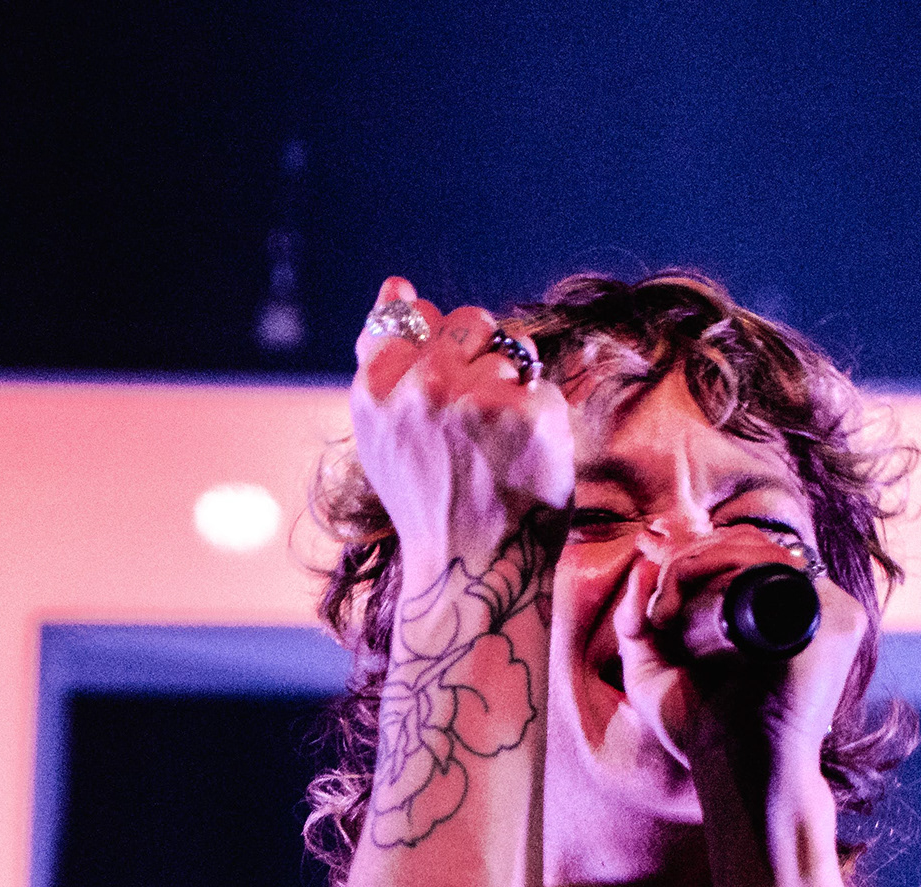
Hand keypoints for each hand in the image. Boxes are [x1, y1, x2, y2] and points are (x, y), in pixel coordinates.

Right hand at [350, 278, 570, 568]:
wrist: (472, 568)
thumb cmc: (430, 500)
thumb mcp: (382, 432)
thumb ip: (382, 357)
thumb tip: (396, 284)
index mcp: (376, 389)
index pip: (414, 314)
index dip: (437, 349)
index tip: (440, 396)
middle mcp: (422, 388)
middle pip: (470, 321)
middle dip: (482, 358)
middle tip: (477, 425)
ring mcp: (477, 399)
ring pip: (513, 348)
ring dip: (515, 386)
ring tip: (499, 445)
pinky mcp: (529, 415)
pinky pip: (544, 386)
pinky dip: (543, 419)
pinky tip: (525, 459)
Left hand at [606, 521, 861, 810]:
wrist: (740, 774)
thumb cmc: (702, 729)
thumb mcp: (655, 667)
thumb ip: (639, 615)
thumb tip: (640, 559)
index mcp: (781, 610)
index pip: (740, 551)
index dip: (691, 548)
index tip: (646, 565)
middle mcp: (811, 604)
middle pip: (746, 541)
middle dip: (684, 558)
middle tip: (650, 606)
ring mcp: (830, 609)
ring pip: (755, 548)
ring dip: (693, 566)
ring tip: (661, 617)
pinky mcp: (836, 619)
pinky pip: (772, 569)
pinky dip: (717, 578)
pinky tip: (681, 616)